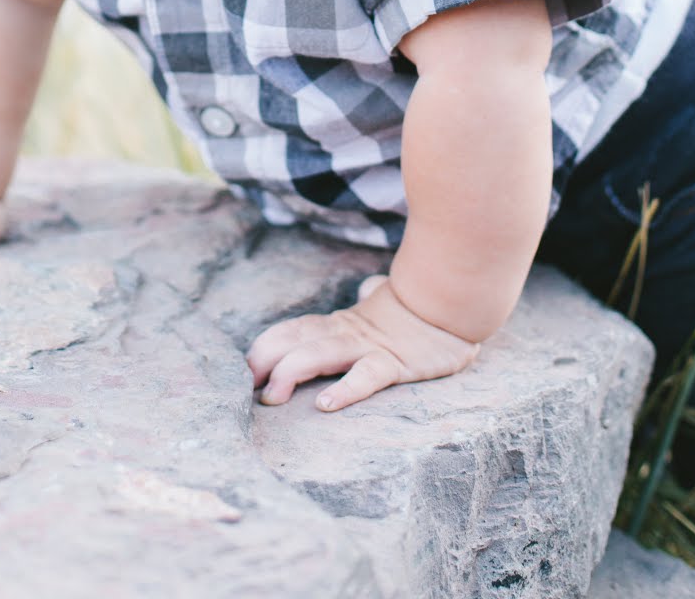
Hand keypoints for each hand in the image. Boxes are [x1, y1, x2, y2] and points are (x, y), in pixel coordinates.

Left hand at [246, 274, 479, 411]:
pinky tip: (326, 404)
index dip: (264, 348)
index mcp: (338, 325)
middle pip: (295, 342)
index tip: (243, 370)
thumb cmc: (415, 309)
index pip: (291, 330)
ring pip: (320, 355)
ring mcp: (369, 348)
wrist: (452, 300)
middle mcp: (346, 334)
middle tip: (245, 387)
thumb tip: (368, 290)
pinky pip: (366, 377)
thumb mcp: (381, 306)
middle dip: (264, 362)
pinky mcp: (395, 364)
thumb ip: (366, 301)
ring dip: (290, 374)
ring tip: (272, 396)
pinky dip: (345, 390)